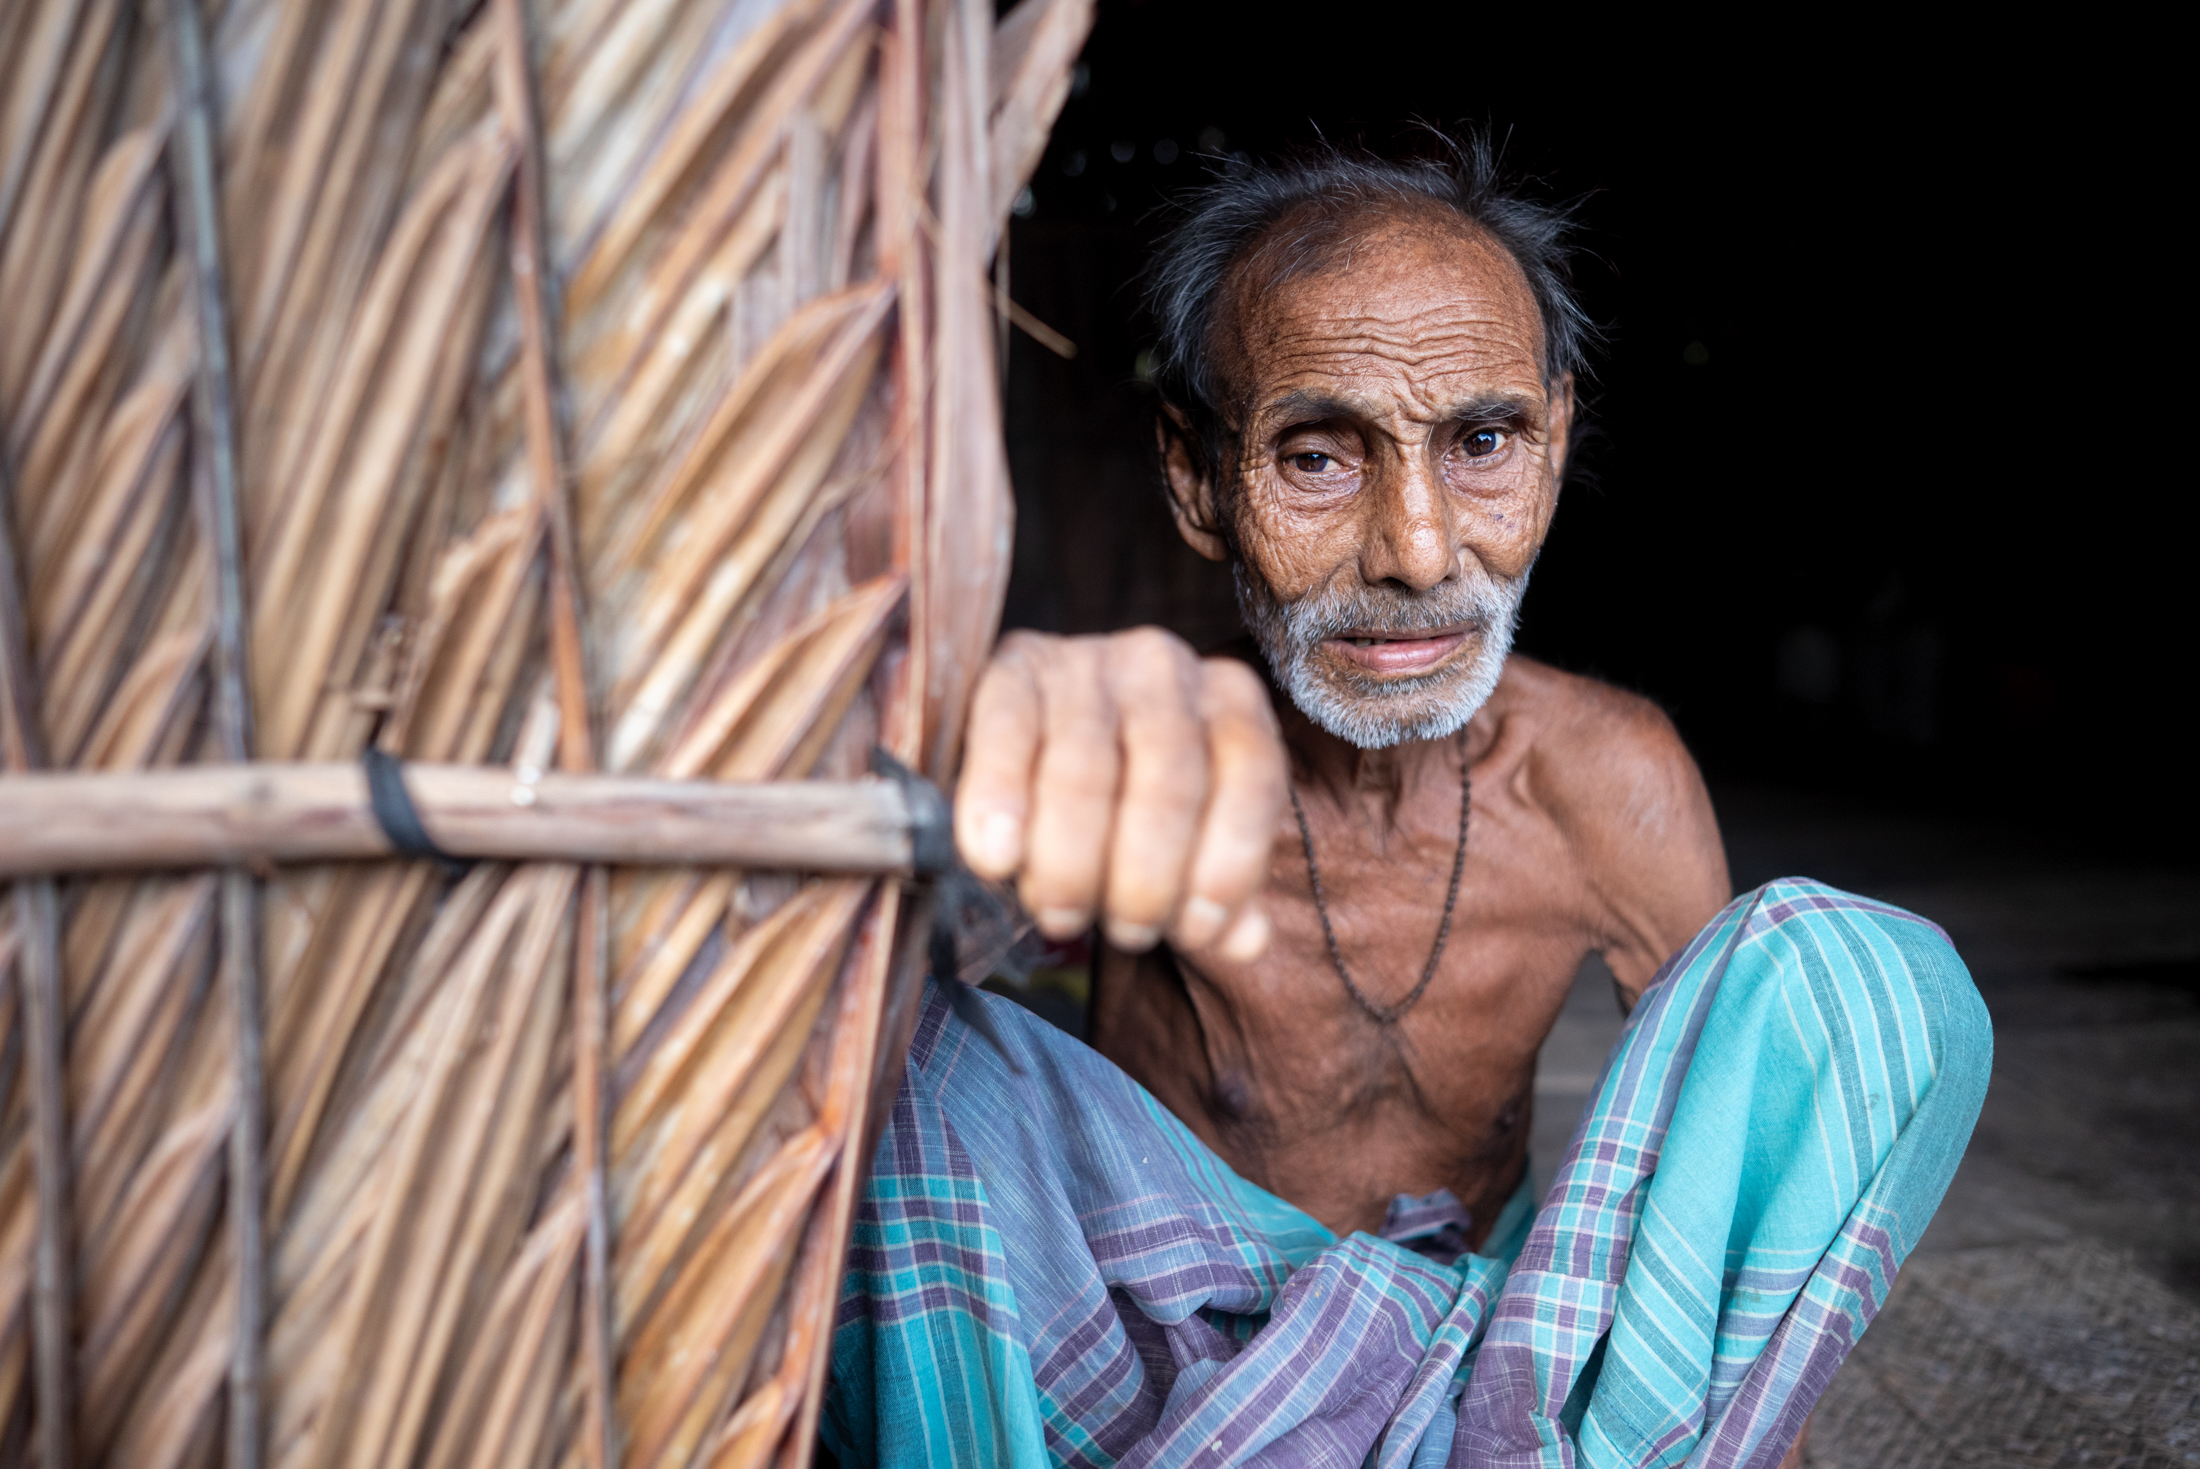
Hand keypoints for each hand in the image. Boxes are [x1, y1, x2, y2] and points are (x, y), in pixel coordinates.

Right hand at [955, 628, 1284, 959]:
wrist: (1033, 734)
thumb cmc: (1126, 797)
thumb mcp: (1188, 836)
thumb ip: (1219, 885)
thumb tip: (1244, 940)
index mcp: (1230, 700)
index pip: (1253, 779)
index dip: (1229, 868)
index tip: (1192, 933)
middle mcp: (1165, 668)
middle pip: (1170, 781)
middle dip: (1146, 879)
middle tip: (1123, 932)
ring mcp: (1086, 661)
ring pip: (1086, 768)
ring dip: (1072, 862)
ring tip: (1061, 914)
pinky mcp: (1012, 667)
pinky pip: (1006, 733)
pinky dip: (999, 802)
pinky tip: (996, 860)